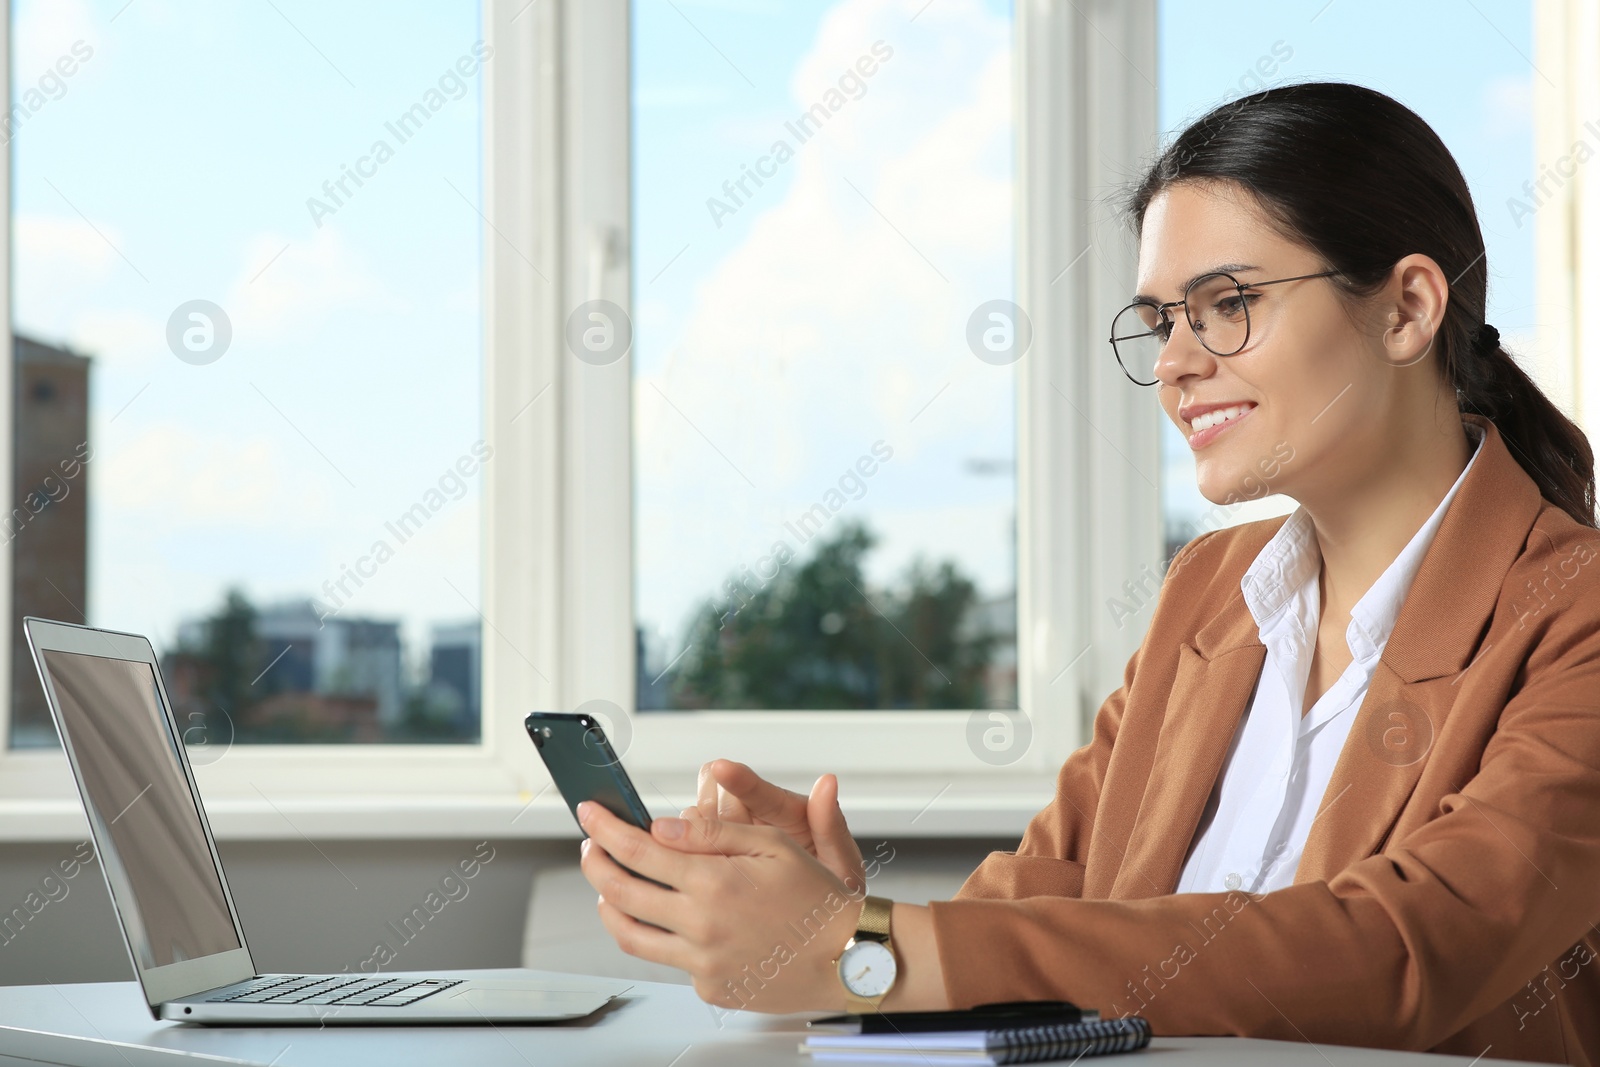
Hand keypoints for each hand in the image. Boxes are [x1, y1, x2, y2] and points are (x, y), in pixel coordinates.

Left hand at [577, 799, 861, 1014]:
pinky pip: (670, 961)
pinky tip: (670, 920)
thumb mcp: (774, 844)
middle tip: (590, 846)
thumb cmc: (818, 898)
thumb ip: (713, 834)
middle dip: (596, 864)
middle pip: (621, 893)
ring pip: (632, 935)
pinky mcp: (709, 987)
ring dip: (610, 906)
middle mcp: (701, 925)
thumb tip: (662, 827)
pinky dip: (661, 937)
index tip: (590, 813)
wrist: (849, 956)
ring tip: (609, 886)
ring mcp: (702, 962)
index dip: (607, 828)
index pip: (638, 851)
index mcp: (714, 883)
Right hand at [693, 759, 865, 893]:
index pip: (759, 790)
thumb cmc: (834, 890)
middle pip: (718, 794)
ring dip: (699, 828)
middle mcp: (755, 817)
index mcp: (789, 813)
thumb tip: (828, 781)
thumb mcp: (840, 864)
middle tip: (723, 834)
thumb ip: (830, 825)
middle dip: (715, 809)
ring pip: (699, 816)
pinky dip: (687, 847)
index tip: (721, 768)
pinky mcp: (714, 855)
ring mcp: (731, 836)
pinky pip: (690, 842)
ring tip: (716, 856)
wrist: (819, 924)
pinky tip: (696, 865)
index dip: (739, 779)